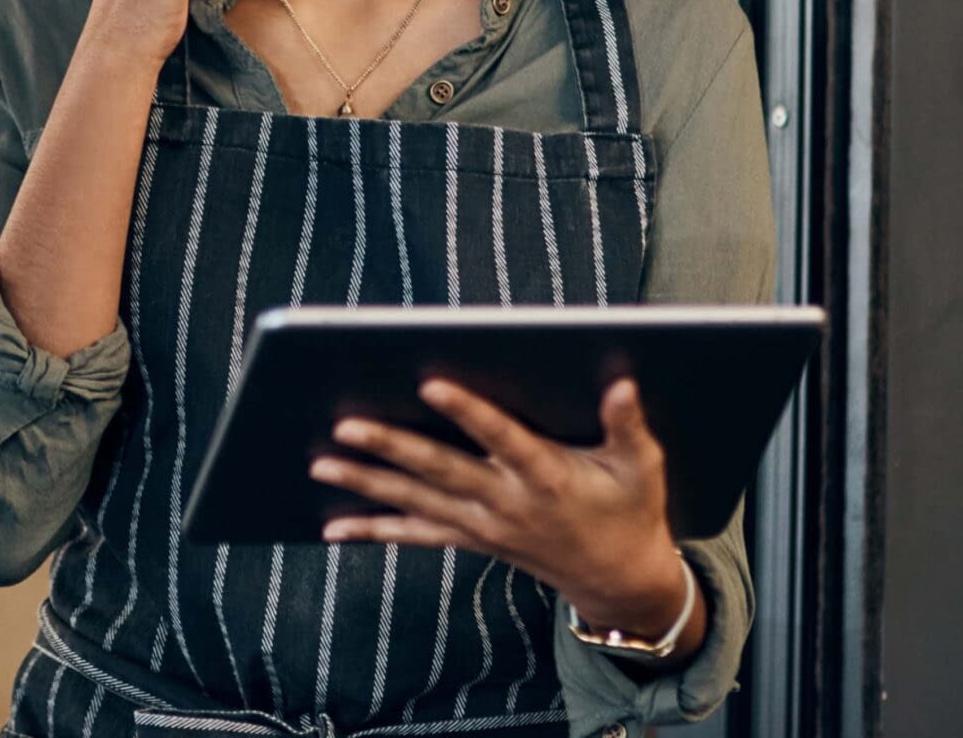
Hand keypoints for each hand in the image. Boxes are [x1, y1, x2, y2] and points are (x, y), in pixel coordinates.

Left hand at [310, 377, 695, 640]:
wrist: (619, 580)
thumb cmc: (631, 510)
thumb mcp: (642, 466)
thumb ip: (628, 425)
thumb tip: (622, 382)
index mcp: (548, 476)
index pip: (502, 438)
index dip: (467, 412)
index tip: (430, 383)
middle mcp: (507, 502)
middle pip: (441, 470)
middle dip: (392, 447)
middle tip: (346, 425)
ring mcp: (484, 525)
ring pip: (416, 501)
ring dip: (366, 484)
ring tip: (319, 465)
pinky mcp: (472, 538)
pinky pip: (416, 534)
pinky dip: (374, 529)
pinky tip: (333, 527)